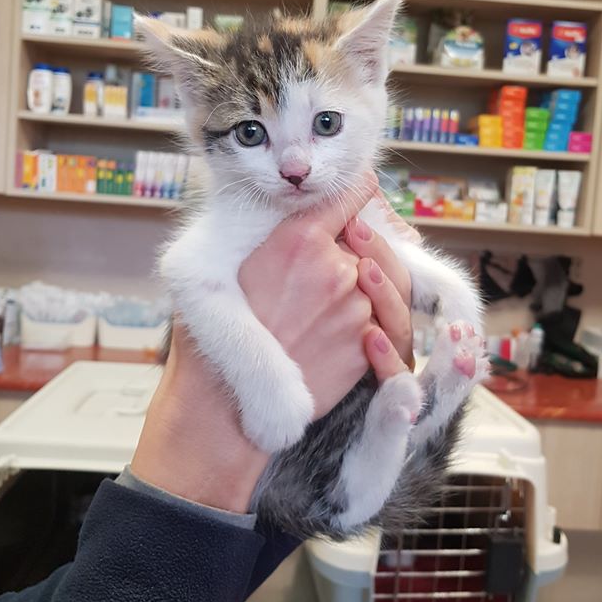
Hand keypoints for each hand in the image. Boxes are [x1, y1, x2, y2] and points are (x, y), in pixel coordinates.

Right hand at [132, 175, 413, 511]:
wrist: (226, 409)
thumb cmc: (213, 337)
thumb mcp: (223, 266)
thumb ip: (270, 232)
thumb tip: (297, 209)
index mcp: (297, 239)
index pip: (347, 195)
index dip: (356, 192)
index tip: (359, 193)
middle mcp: (336, 267)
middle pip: (372, 240)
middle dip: (363, 246)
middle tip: (348, 253)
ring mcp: (359, 307)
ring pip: (385, 280)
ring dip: (370, 286)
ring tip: (335, 303)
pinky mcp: (370, 345)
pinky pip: (388, 319)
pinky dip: (374, 320)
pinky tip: (346, 331)